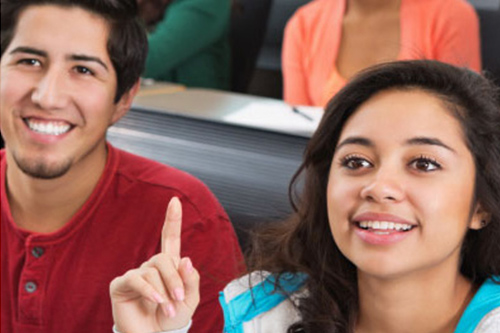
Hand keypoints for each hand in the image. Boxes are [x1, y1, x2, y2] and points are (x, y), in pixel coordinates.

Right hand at [110, 197, 199, 332]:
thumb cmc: (171, 320)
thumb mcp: (189, 301)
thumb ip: (191, 280)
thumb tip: (185, 259)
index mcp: (169, 267)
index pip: (170, 238)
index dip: (172, 219)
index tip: (175, 200)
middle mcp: (151, 267)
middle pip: (164, 258)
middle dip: (175, 279)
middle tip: (178, 301)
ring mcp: (135, 274)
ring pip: (153, 270)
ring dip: (165, 291)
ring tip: (167, 309)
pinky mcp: (121, 285)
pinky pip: (137, 279)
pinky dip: (149, 291)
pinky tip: (155, 301)